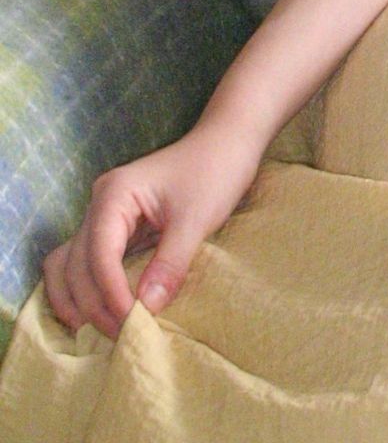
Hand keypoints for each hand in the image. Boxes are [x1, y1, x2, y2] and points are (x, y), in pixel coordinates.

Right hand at [42, 123, 264, 341]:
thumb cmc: (215, 170)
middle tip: (121, 336)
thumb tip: (146, 309)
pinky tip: (98, 315)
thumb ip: (171, 263)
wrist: (228, 142)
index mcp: (114, 195)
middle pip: (76, 264)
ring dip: (79, 300)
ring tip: (99, 333)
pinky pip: (87, 264)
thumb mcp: (197, 218)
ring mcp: (105, 216)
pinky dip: (86, 290)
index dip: (110, 293)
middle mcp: (100, 204)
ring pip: (69, 265)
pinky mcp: (116, 229)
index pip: (98, 254)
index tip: (132, 323)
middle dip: (94, 303)